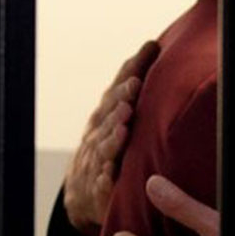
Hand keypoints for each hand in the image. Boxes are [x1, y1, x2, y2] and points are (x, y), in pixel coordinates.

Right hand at [63, 40, 159, 235]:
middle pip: (109, 114)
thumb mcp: (117, 114)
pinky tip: (108, 174)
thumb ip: (133, 85)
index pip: (118, 87)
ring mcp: (96, 160)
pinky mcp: (97, 189)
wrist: (82, 190)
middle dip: (120, 99)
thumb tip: (152, 45)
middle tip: (134, 85)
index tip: (147, 51)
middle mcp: (98, 133)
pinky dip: (103, 178)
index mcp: (106, 115)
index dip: (131, 70)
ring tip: (123, 128)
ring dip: (112, 137)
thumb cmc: (107, 144)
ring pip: (104, 146)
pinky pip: (99, 184)